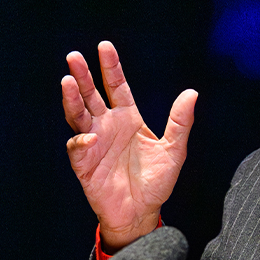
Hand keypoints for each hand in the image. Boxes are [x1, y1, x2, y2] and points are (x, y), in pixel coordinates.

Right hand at [61, 41, 196, 250]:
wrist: (141, 213)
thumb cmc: (156, 182)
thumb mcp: (174, 151)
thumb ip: (180, 122)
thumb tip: (192, 93)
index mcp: (128, 118)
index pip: (116, 86)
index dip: (110, 67)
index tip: (104, 46)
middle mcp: (107, 126)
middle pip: (91, 95)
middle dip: (83, 76)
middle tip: (74, 57)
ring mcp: (94, 143)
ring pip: (78, 115)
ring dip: (72, 100)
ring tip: (67, 82)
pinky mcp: (84, 163)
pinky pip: (78, 147)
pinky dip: (82, 140)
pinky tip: (89, 136)